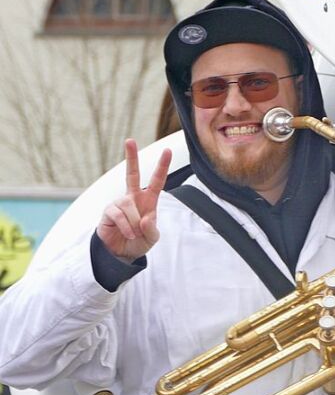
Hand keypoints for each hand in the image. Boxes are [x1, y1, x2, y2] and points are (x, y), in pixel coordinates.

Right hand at [97, 139, 171, 261]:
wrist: (121, 254)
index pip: (156, 180)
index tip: (167, 151)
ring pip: (128, 205)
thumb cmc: (139, 242)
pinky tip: (128, 234)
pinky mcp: (108, 212)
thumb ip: (152, 228)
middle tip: (130, 140)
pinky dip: (126, 226)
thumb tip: (145, 217)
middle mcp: (133, 198)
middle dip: (131, 157)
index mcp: (148, 200)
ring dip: (134, 223)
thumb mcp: (152, 237)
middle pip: (131, 174)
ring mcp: (119, 204)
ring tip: (134, 234)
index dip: (162, 166)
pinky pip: (118, 214)